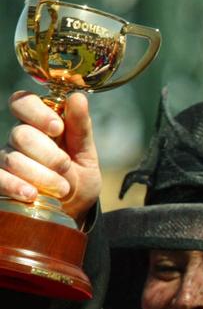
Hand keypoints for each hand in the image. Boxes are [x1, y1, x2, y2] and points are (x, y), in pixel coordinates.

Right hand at [2, 92, 100, 224]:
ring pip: (13, 158)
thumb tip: (78, 97)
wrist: (73, 211)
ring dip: (42, 175)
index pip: (22, 102)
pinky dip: (15, 185)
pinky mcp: (1, 181)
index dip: (36, 112)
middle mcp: (19, 139)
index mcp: (40, 125)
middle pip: (21, 134)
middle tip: (66, 167)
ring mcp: (8, 159)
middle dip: (49, 153)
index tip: (57, 128)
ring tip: (63, 189)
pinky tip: (31, 194)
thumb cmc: (78, 178)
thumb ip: (81, 127)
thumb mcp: (87, 154)